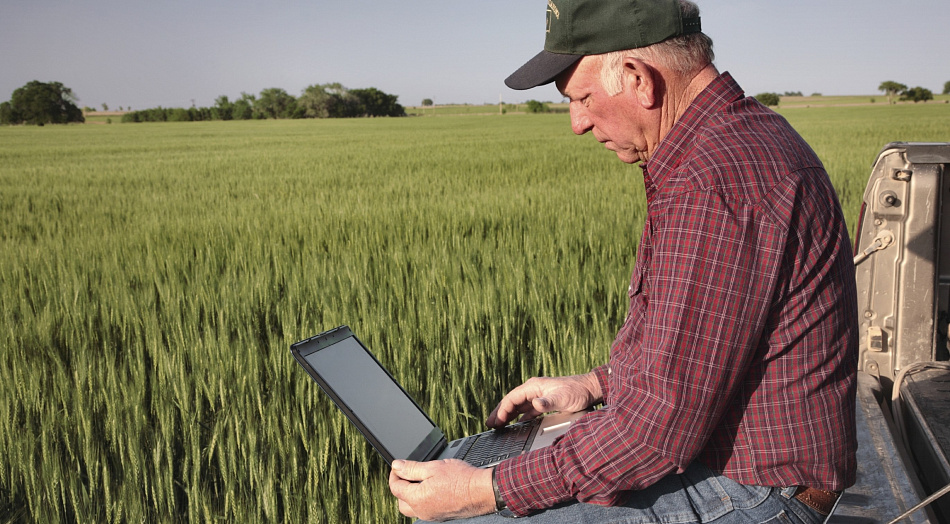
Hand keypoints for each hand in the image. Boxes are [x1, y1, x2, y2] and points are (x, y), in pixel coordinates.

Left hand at [388, 459, 495, 520]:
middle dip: (401, 487)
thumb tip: (396, 466)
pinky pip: (424, 509)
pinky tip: (432, 488)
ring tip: (421, 481)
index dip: (394, 475)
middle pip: (401, 501)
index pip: (396, 488)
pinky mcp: (441, 516)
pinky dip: (423, 499)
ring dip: (411, 495)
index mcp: (417, 499)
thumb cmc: (461, 479)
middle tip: (408, 474)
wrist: (481, 491)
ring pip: (413, 508)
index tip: (398, 467)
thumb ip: (411, 468)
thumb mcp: (433, 467)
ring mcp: (432, 515)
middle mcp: (422, 511)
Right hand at [486, 372, 601, 428]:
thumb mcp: (562, 398)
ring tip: (498, 425)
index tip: (496, 421)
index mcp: (534, 387)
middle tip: (490, 424)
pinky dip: (519, 418)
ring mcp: (538, 396)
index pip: (512, 398)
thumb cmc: (577, 391)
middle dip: (500, 412)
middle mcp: (533, 390)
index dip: (502, 410)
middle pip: (512, 402)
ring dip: (508, 415)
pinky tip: (516, 425)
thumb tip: (536, 404)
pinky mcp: (544, 402)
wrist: (590, 389)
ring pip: (518, 406)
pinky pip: (527, 411)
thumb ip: (547, 402)